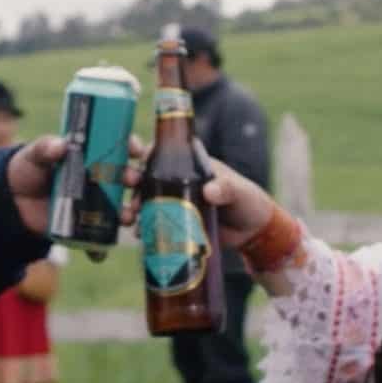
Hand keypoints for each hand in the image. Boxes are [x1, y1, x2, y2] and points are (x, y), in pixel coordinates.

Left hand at [7, 134, 145, 235]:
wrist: (12, 202)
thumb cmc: (28, 169)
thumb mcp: (35, 154)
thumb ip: (45, 148)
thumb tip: (60, 146)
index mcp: (93, 155)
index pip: (120, 147)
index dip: (133, 147)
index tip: (137, 151)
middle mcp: (100, 179)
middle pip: (128, 179)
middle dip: (136, 181)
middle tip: (134, 182)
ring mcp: (95, 203)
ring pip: (122, 208)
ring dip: (129, 213)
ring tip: (128, 216)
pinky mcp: (85, 225)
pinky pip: (100, 238)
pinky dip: (102, 247)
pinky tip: (101, 251)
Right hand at [124, 147, 274, 249]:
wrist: (252, 233)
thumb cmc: (248, 201)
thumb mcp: (239, 191)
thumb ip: (227, 188)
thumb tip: (210, 192)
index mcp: (190, 164)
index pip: (162, 151)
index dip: (144, 149)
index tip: (135, 153)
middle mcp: (176, 180)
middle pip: (145, 174)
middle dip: (130, 177)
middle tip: (128, 183)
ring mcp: (172, 202)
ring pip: (143, 199)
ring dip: (131, 205)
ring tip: (129, 215)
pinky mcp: (173, 223)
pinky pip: (151, 222)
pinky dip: (141, 226)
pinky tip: (138, 232)